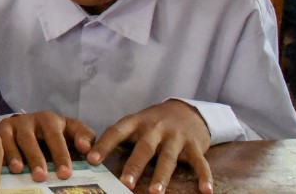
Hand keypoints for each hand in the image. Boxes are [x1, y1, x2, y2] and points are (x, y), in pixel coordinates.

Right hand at [0, 111, 93, 180]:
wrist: (11, 133)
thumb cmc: (43, 143)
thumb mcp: (63, 142)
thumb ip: (78, 146)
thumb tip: (92, 157)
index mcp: (59, 122)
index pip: (75, 127)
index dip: (82, 137)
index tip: (86, 151)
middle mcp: (40, 118)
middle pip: (52, 133)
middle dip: (59, 154)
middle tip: (64, 174)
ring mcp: (20, 122)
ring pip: (27, 138)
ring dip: (33, 157)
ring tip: (38, 175)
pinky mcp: (2, 128)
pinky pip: (4, 141)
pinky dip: (9, 155)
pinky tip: (13, 169)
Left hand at [87, 100, 212, 193]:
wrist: (187, 110)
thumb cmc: (154, 123)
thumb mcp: (135, 124)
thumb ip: (119, 138)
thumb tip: (90, 156)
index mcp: (136, 122)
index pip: (116, 132)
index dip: (104, 145)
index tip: (91, 159)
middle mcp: (155, 128)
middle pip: (144, 148)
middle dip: (134, 166)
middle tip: (124, 183)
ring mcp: (176, 136)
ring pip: (168, 158)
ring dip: (162, 176)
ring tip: (155, 192)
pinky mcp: (195, 145)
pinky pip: (200, 162)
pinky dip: (204, 176)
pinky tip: (205, 190)